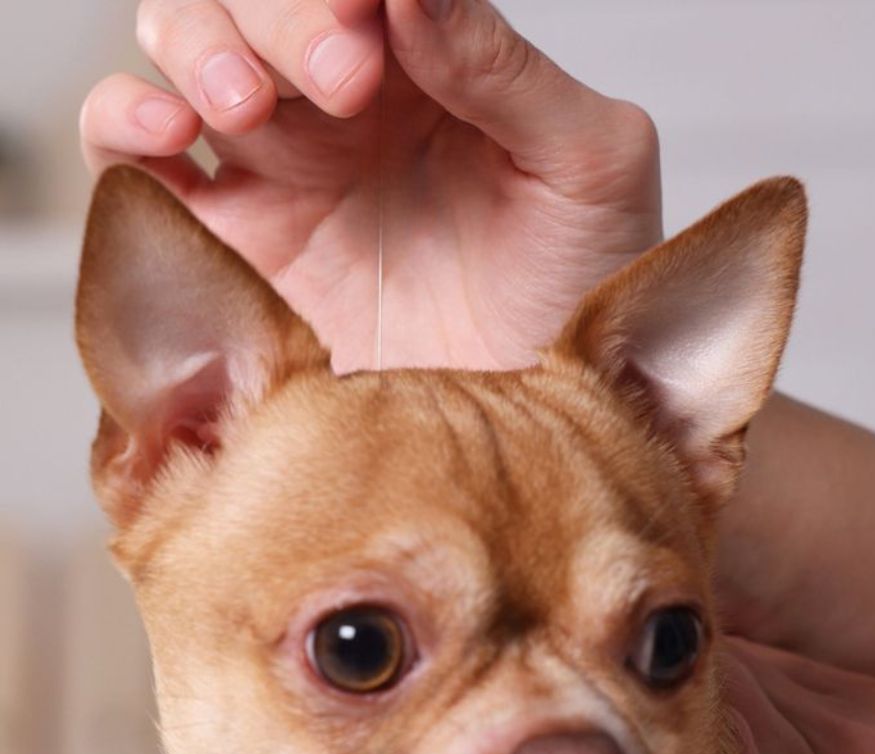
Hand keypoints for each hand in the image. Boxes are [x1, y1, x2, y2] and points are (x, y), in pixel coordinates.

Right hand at [79, 0, 661, 371]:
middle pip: (258, 2)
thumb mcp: (587, 167)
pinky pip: (141, 165)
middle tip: (344, 83)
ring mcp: (284, 174)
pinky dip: (122, 124)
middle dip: (283, 18)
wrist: (541, 425)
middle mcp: (347, 110)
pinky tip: (168, 131)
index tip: (371, 23)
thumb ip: (505, 68)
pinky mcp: (235, 249)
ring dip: (198, 48)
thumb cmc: (583, 294)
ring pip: (187, 49)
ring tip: (248, 105)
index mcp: (432, 67)